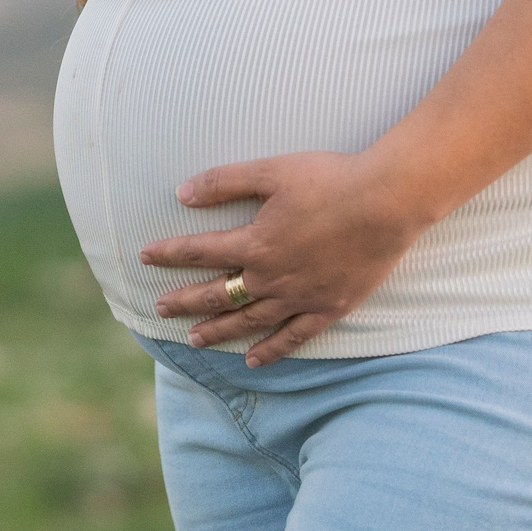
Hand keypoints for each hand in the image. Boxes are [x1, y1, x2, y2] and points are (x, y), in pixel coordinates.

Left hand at [139, 151, 431, 365]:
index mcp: (255, 242)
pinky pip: (293, 338)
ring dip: (219, 330)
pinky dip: (271, 350)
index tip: (145, 256)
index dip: (169, 253)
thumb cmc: (330, 179)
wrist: (386, 203)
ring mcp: (300, 297)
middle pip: (218, 293)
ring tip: (194, 340)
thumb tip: (181, 193)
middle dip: (185, 301)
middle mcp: (271, 277)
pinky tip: (253, 360)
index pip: (200, 251)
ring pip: (249, 321)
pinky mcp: (328, 308)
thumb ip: (224, 182)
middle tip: (159, 309)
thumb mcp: (271, 170)